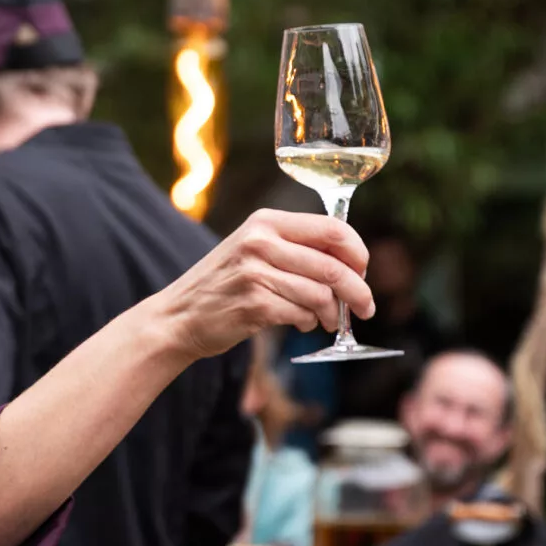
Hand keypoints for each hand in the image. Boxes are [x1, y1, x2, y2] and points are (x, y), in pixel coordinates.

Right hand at [166, 210, 372, 361]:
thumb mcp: (254, 250)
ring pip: (321, 294)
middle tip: (366, 308)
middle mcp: (260, 241)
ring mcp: (255, 273)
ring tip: (327, 320)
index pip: (332, 228)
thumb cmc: (225, 285)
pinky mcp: (254, 304)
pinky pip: (302, 315)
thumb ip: (296, 249)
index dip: (358, 252)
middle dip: (358, 292)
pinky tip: (301, 323)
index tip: (363, 271)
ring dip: (333, 313)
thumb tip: (351, 263)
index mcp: (265, 222)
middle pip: (333, 265)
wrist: (179, 316)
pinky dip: (309, 323)